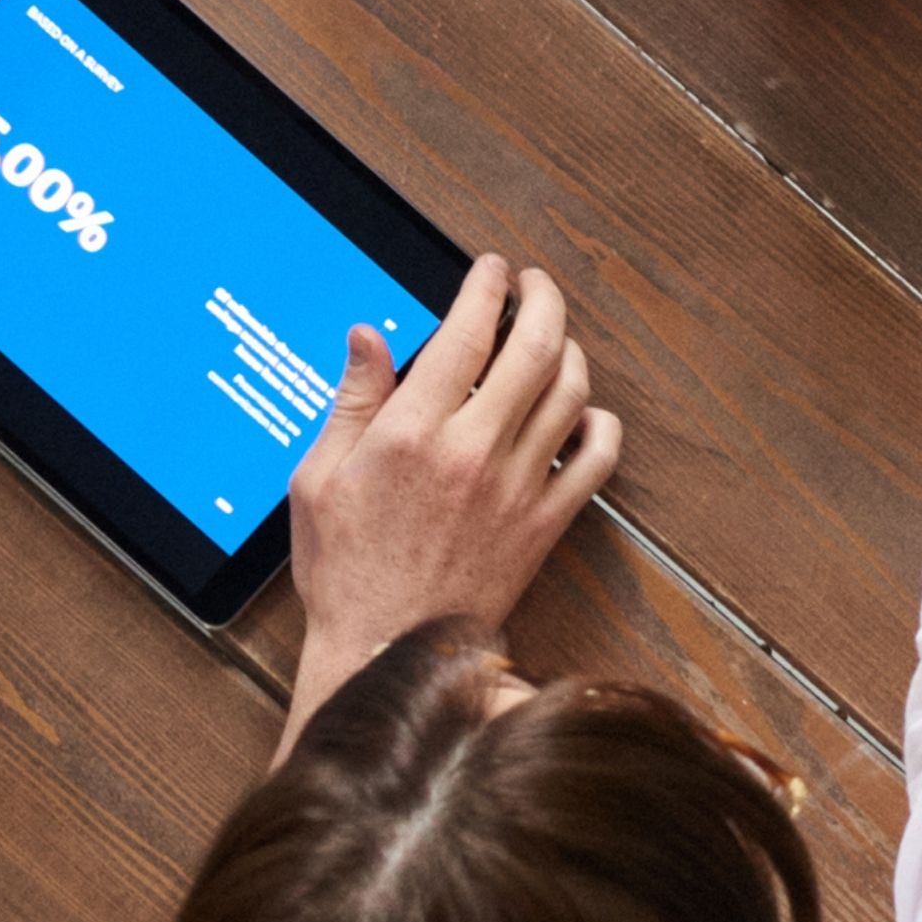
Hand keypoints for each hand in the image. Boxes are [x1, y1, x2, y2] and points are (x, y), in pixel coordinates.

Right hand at [284, 258, 621, 690]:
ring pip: (571, 393)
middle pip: (535, 348)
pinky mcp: (545, 524)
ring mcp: (517, 487)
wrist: (390, 651)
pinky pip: (597, 460)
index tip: (490, 270)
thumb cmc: (345, 571)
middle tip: (534, 285)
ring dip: (570, 351)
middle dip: (542, 300)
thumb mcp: (320, 478)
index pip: (466, 332)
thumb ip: (352, 401)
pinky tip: (585, 413)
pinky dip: (601, 425)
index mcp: (411, 432)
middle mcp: (473, 451)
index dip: (485, 287)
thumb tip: (369, 337)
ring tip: (555, 337)